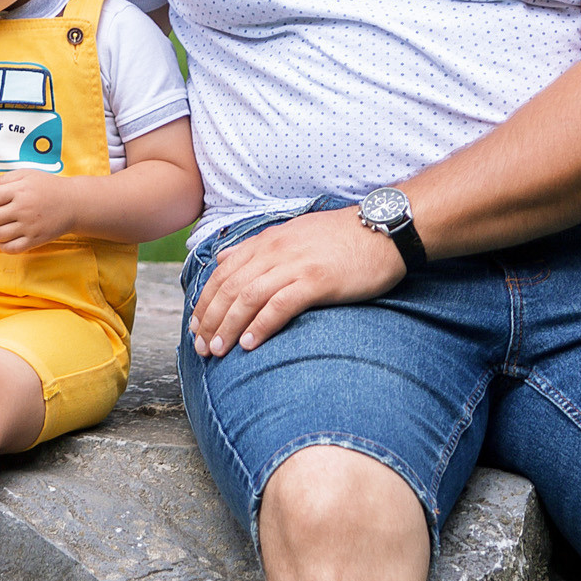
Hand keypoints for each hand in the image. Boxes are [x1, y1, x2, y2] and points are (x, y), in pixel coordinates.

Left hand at [0, 170, 75, 252]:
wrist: (73, 203)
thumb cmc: (47, 187)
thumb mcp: (25, 175)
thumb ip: (3, 180)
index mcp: (19, 190)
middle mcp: (23, 209)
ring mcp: (30, 226)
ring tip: (0, 226)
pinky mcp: (35, 240)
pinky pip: (10, 248)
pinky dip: (3, 245)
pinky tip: (7, 237)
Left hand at [187, 209, 405, 357]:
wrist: (384, 229)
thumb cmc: (341, 236)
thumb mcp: (292, 232)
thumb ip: (255, 247)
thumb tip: (222, 258)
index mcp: (267, 241)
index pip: (223, 273)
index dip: (205, 301)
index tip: (196, 327)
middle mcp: (275, 251)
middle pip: (229, 288)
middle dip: (210, 319)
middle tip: (201, 347)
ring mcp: (295, 265)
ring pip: (248, 297)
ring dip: (228, 326)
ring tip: (217, 351)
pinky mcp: (317, 281)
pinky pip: (280, 305)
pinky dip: (261, 326)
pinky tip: (249, 344)